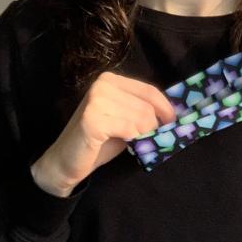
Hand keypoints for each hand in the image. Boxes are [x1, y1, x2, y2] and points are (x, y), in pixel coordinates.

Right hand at [31, 72, 175, 196]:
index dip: (166, 108)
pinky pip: (129, 129)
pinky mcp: (93, 119)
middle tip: (153, 141)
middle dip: (155, 127)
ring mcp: (96, 100)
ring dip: (145, 135)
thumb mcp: (125, 120)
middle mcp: (102, 84)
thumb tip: (176, 115)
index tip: (174, 124)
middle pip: (147, 106)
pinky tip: (126, 145)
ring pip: (142, 118)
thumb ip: (142, 112)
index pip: (149, 91)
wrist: (65, 161)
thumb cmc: (98, 142)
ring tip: (137, 144)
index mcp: (110, 80)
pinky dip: (134, 140)